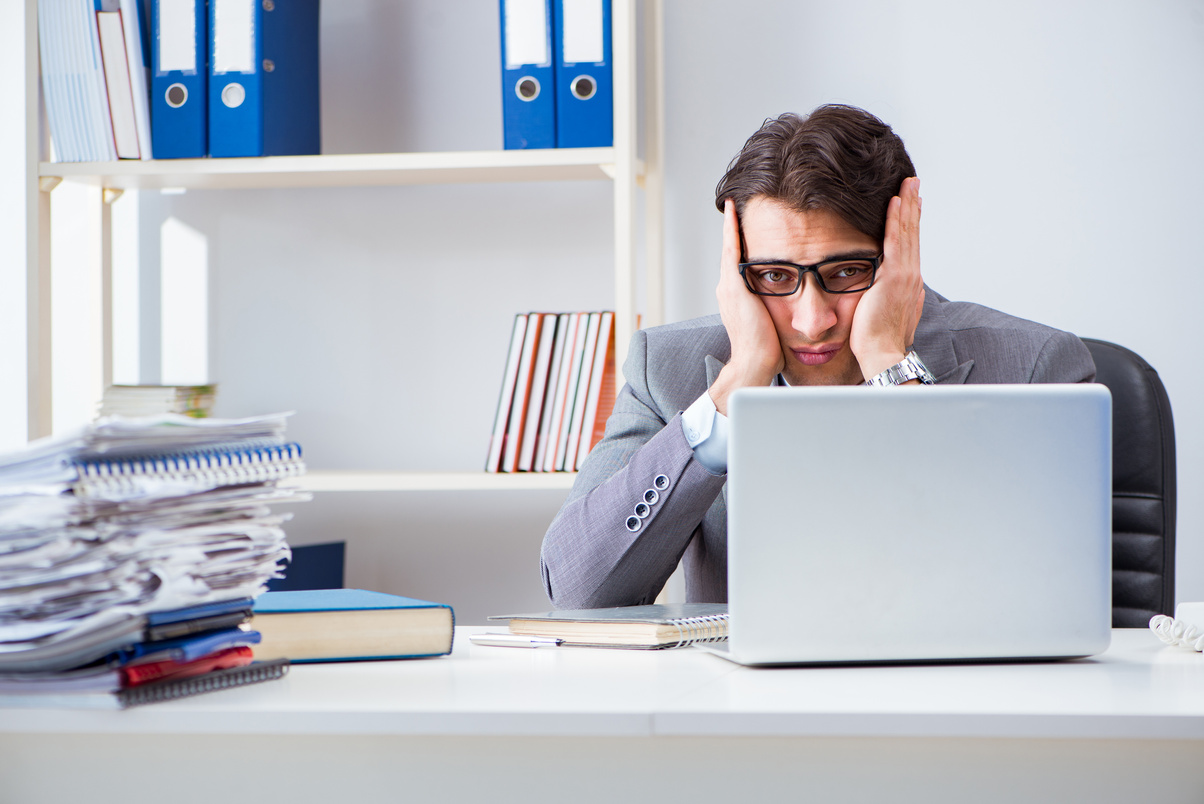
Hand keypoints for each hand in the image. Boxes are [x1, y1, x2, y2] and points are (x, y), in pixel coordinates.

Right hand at [710, 199, 783, 413]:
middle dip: (732, 230)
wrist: (755, 364)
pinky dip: (731, 231)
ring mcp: (728, 287)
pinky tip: (733, 213)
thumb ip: (775, 308)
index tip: (743, 227)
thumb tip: (793, 304)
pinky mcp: (733, 286)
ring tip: (733, 205)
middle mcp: (728, 289)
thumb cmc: (767, 351)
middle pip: (730, 251)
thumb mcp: (771, 323)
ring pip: (728, 247)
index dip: (739, 244)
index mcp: (736, 298)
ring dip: (730, 225)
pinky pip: (731, 251)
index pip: (737, 263)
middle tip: (736, 207)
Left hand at [849, 177, 925, 379]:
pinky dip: (896, 220)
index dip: (912, 222)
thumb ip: (905, 299)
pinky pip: (895, 242)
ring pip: (907, 232)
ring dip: (907, 205)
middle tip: (913, 182)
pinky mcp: (893, 277)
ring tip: (908, 183)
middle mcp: (911, 274)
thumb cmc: (881, 340)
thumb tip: (914, 290)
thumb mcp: (896, 314)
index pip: (911, 245)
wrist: (882, 354)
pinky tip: (895, 202)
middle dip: (913, 205)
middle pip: (913, 232)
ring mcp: (904, 274)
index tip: (912, 203)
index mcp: (909, 282)